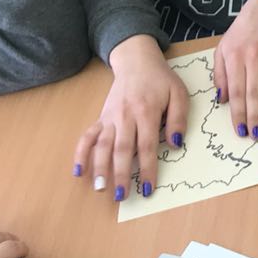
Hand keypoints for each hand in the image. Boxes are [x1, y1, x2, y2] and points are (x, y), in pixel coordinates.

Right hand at [74, 34, 187, 200]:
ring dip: (100, 168)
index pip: (146, 146)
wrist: (137, 61)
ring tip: (100, 188)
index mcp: (146, 112)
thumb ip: (178, 118)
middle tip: (122, 196)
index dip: (147, 169)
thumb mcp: (179, 93)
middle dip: (121, 174)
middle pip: (122, 149)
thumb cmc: (161, 80)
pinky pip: (88, 136)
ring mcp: (110, 117)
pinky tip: (78, 170)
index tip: (147, 188)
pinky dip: (80, 153)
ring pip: (102, 145)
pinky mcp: (101, 117)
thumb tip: (175, 144)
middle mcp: (125, 116)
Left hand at [214, 0, 257, 141]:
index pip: (236, 92)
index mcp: (236, 57)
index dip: (238, 113)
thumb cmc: (242, 32)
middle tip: (256, 135)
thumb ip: (220, 75)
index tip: (240, 130)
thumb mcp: (223, 49)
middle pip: (254, 93)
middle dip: (255, 117)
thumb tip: (222, 100)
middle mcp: (255, 57)